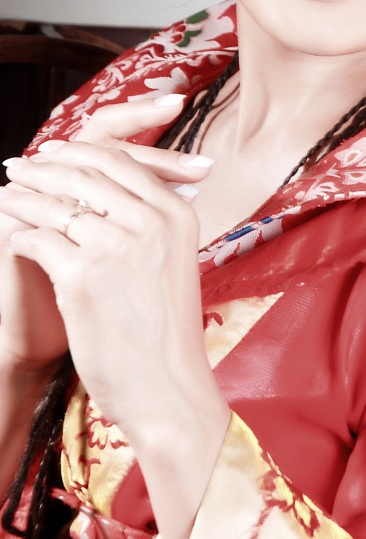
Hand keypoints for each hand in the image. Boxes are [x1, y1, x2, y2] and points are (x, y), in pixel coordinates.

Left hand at [0, 94, 208, 375]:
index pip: (122, 161)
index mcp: (177, 213)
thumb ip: (155, 221)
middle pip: (86, 174)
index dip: (81, 151)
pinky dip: (22, 235)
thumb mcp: (176, 260)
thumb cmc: (168, 330)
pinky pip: (39, 239)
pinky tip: (15, 237)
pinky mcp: (82, 277)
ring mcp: (116, 247)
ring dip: (25, 196)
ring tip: (7, 195)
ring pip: (57, 203)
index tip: (55, 150)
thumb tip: (118, 188)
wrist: (167, 387)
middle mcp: (151, 222)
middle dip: (45, 167)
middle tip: (20, 166)